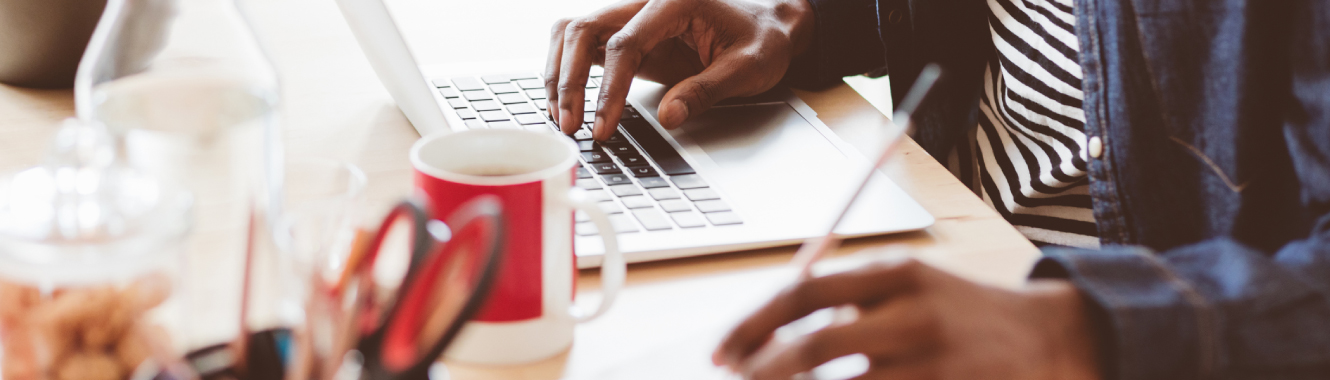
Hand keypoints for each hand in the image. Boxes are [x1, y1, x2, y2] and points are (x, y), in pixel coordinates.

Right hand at [544, 0, 814, 139]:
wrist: (768, 26)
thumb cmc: (761, 40)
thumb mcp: (748, 68)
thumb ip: (706, 90)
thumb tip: (670, 116)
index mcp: (676, 1)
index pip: (626, 43)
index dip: (608, 87)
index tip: (603, 124)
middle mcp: (645, 2)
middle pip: (584, 29)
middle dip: (568, 79)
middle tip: (570, 124)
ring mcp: (632, 17)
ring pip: (573, 32)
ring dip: (559, 72)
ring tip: (561, 117)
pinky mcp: (628, 35)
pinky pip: (584, 45)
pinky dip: (567, 72)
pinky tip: (566, 104)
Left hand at [714, 258, 1102, 379]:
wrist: (1047, 338)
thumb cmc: (958, 311)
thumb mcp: (906, 284)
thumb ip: (845, 298)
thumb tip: (763, 329)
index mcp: (895, 273)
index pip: (802, 294)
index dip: (752, 324)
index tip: (722, 350)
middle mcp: (912, 314)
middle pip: (812, 347)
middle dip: (761, 372)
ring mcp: (932, 362)